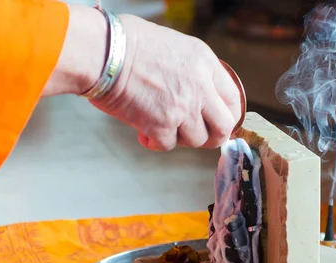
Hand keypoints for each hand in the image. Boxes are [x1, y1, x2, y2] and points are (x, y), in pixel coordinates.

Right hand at [44, 6, 241, 151]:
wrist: (103, 52)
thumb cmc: (127, 44)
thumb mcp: (174, 46)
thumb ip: (193, 71)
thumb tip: (200, 93)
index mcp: (204, 63)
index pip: (232, 98)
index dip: (228, 115)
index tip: (219, 122)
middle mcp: (199, 87)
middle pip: (223, 126)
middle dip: (213, 137)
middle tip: (199, 136)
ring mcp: (182, 108)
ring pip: (196, 140)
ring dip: (180, 138)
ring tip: (162, 125)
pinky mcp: (161, 125)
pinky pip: (167, 145)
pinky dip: (155, 142)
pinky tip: (143, 131)